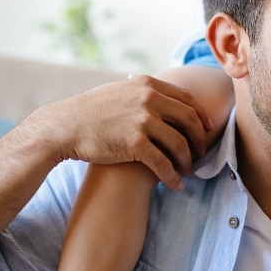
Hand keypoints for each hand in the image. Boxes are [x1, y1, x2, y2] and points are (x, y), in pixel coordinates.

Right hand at [24, 75, 213, 189]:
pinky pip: (163, 163)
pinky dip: (173, 176)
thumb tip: (162, 95)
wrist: (63, 127)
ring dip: (187, 160)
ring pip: (179, 143)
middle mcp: (149, 99)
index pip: (187, 99)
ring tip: (187, 170)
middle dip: (199, 139)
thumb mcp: (120, 91)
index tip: (207, 129)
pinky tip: (176, 185)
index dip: (200, 116)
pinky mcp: (135, 143)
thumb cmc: (90, 112)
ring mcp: (143, 120)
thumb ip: (143, 92)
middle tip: (201, 152)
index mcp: (148, 84)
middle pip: (190, 119)